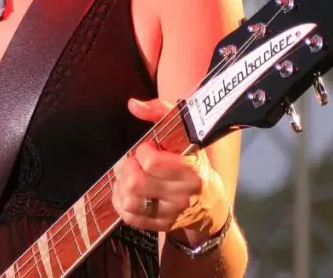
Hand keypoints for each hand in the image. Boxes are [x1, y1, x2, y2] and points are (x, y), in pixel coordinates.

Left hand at [111, 97, 227, 236]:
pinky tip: (129, 191)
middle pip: (135, 182)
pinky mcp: (160, 226)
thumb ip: (160, 111)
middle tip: (135, 162)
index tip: (148, 148)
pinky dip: (121, 202)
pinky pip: (128, 216)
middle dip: (128, 167)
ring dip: (122, 185)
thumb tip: (133, 105)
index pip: (151, 162)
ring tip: (131, 176)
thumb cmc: (194, 162)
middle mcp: (182, 196)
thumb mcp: (186, 133)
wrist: (211, 202)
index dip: (142, 151)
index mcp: (191, 171)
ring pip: (128, 201)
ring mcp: (171, 214)